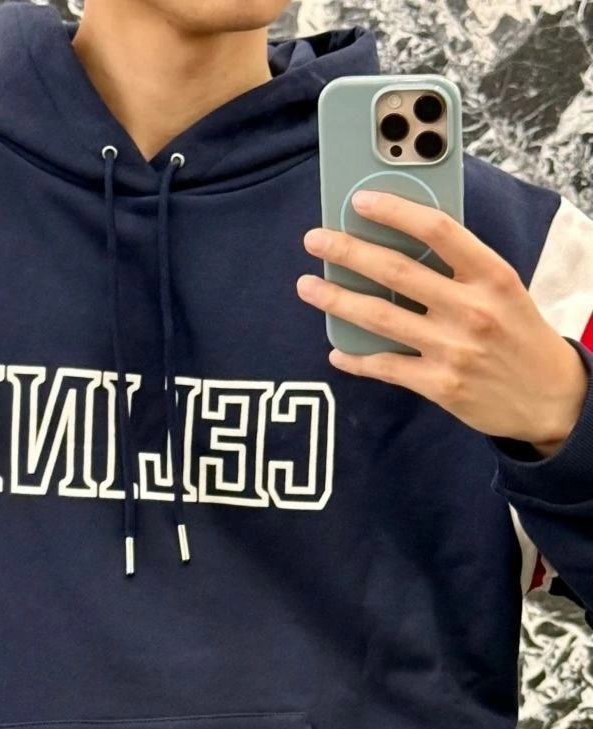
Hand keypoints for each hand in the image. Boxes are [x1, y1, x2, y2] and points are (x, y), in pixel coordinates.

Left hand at [296, 189, 588, 456]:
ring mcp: (453, 349)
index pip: (438, 230)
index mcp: (492, 276)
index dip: (395, 211)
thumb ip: (460, 269)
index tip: (360, 201)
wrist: (549, 398)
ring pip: (379, 317)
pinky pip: (384, 366)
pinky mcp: (439, 384)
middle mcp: (472, 309)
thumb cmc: (518, 335)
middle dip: (347, 251)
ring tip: (308, 286)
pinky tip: (337, 351)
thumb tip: (401, 242)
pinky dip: (355, 358)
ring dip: (336, 300)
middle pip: (396, 271)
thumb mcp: (503, 290)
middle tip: (315, 240)